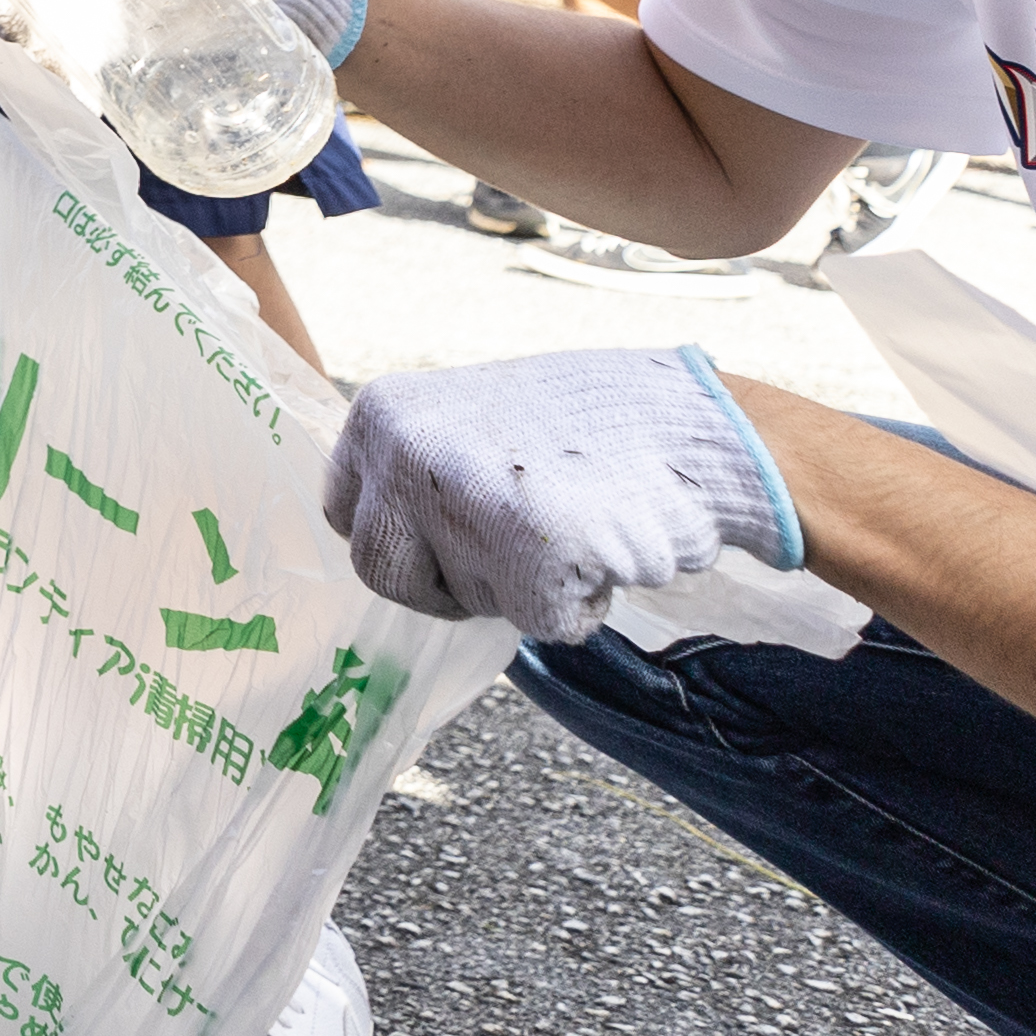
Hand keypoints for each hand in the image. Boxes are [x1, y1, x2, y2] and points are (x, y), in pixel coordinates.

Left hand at [322, 347, 803, 642]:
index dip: (405, 540)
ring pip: (464, 602)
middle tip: (511, 551)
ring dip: (517, 587)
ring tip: (569, 522)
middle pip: (381, 574)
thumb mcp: (467, 420)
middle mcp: (404, 452)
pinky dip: (577, 603)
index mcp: (381, 414)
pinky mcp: (528, 553)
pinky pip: (538, 621)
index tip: (448, 536)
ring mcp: (461, 503)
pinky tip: (603, 544)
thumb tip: (379, 533)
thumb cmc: (584, 426)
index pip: (345, 516)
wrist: (691, 422)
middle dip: (447, 584)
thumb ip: (416, 467)